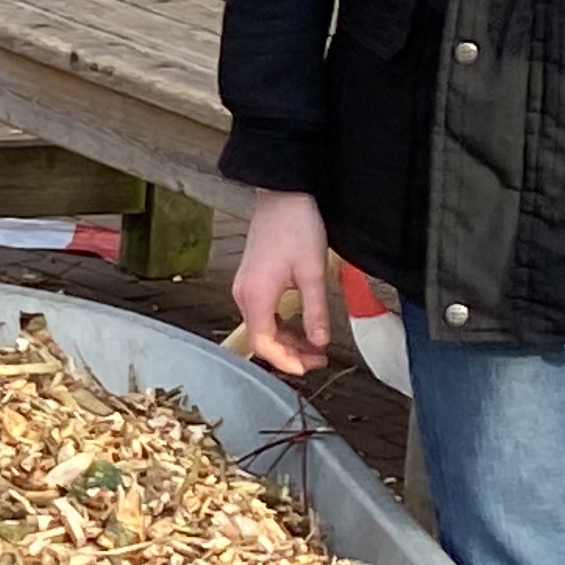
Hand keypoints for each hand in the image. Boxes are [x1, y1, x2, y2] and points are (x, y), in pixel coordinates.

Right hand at [233, 189, 335, 377]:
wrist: (283, 196)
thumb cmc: (296, 228)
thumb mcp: (312, 273)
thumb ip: (316, 311)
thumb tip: (319, 342)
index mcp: (256, 296)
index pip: (264, 343)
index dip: (286, 361)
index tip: (310, 368)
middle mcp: (244, 295)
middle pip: (261, 338)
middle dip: (290, 353)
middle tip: (320, 359)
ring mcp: (245, 288)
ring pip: (263, 327)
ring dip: (288, 340)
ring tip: (316, 345)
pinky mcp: (252, 281)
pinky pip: (264, 314)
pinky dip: (282, 325)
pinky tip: (302, 326)